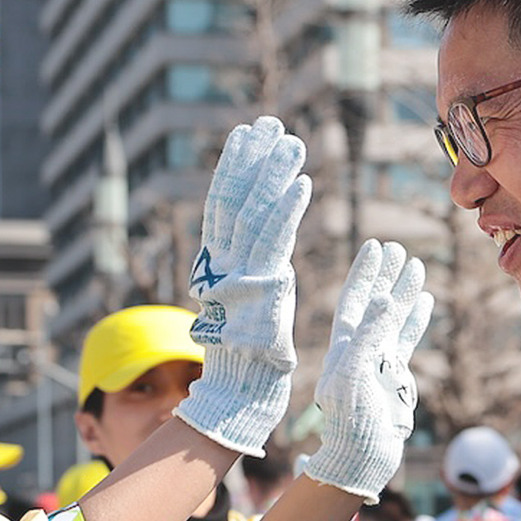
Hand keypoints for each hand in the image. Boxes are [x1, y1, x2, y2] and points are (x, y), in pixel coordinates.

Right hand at [172, 116, 310, 454]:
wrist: (241, 396)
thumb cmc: (251, 359)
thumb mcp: (252, 303)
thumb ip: (253, 269)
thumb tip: (259, 243)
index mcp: (218, 266)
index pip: (224, 206)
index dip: (236, 167)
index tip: (249, 135)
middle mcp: (223, 266)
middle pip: (234, 200)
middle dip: (251, 160)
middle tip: (268, 123)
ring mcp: (238, 277)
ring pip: (252, 214)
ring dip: (272, 175)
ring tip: (290, 142)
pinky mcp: (261, 291)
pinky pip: (274, 241)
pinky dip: (286, 209)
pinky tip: (302, 181)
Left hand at [303, 239, 432, 501]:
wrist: (363, 453)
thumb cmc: (352, 418)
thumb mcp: (354, 374)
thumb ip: (369, 336)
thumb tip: (385, 300)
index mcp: (343, 345)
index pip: (353, 299)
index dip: (364, 273)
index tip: (374, 246)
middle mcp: (360, 348)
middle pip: (374, 302)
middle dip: (385, 276)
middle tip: (398, 248)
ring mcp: (379, 360)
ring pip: (394, 317)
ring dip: (404, 292)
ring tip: (417, 266)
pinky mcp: (395, 374)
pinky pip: (407, 339)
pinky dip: (416, 319)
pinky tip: (425, 301)